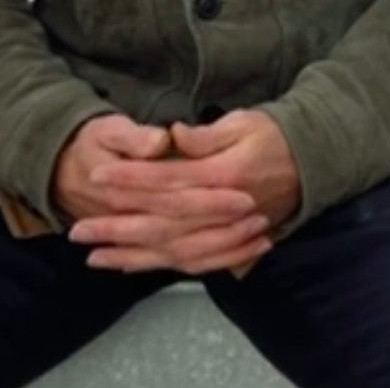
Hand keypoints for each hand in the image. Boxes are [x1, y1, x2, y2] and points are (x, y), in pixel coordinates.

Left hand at [72, 110, 300, 275]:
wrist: (311, 164)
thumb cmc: (273, 137)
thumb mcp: (244, 123)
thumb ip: (207, 135)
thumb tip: (173, 135)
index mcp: (223, 177)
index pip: (167, 181)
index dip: (130, 180)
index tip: (96, 177)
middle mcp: (222, 212)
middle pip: (161, 224)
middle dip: (117, 229)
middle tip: (77, 231)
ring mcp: (225, 232)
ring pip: (171, 251)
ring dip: (131, 255)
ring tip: (94, 257)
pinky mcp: (227, 244)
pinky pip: (189, 262)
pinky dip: (158, 266)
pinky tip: (131, 267)